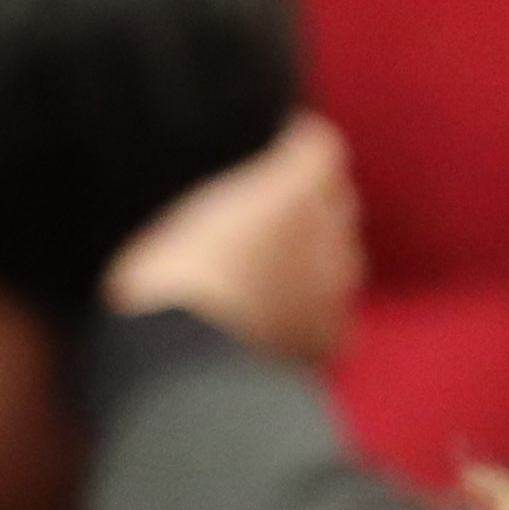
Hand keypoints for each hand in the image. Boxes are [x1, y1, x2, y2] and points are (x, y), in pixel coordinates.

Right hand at [106, 113, 365, 367]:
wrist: (184, 363)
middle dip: (310, 206)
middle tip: (261, 223)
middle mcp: (329, 229)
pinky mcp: (330, 336)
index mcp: (295, 183)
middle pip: (336, 203)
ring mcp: (335, 286)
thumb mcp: (177, 205)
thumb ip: (231, 185)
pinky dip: (312, 314)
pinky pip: (333, 315)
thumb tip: (252, 173)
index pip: (318, 147)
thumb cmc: (167, 274)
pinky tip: (274, 322)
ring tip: (265, 276)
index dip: (292, 148)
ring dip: (314, 260)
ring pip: (341, 258)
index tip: (268, 154)